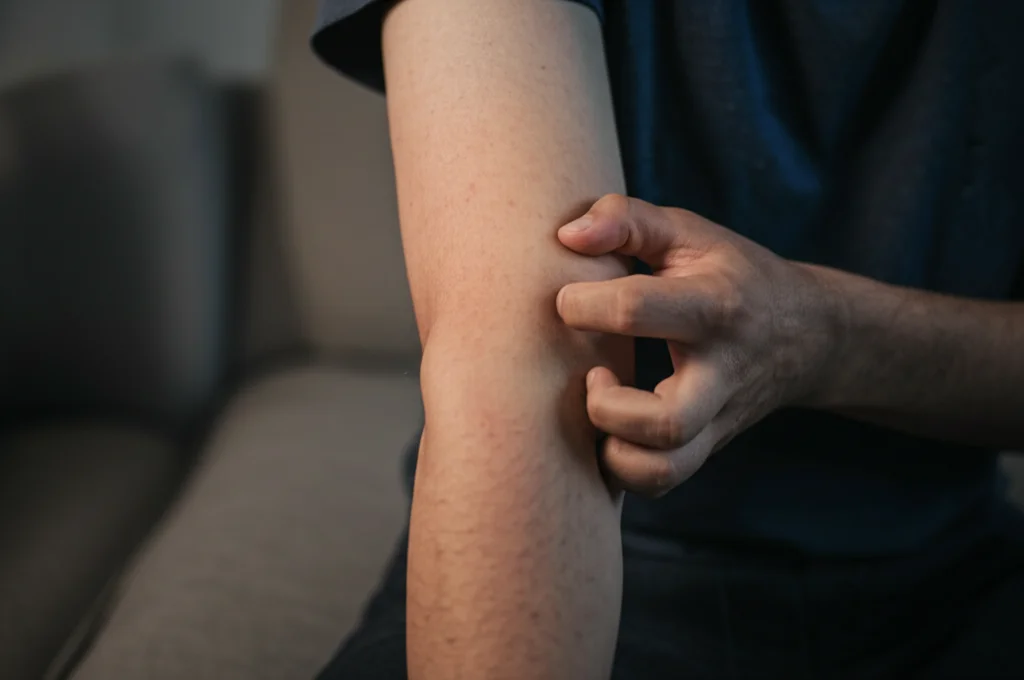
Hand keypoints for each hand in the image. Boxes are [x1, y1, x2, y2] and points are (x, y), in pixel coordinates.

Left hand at [555, 195, 837, 497]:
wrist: (808, 334)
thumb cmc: (731, 274)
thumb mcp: (690, 233)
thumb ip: (627, 220)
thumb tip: (567, 236)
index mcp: (713, 306)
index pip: (635, 309)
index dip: (579, 302)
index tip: (568, 298)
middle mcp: (719, 373)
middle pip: (665, 421)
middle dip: (606, 405)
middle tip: (589, 371)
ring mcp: (715, 419)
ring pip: (664, 468)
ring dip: (613, 449)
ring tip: (600, 405)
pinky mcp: (706, 446)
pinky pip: (660, 482)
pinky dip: (622, 470)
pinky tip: (606, 431)